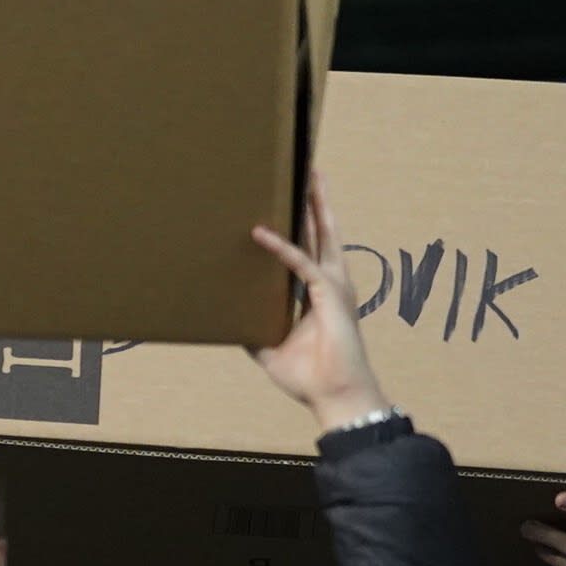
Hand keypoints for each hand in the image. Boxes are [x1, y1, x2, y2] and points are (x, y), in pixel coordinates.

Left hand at [248, 172, 390, 431]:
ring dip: (312, 206)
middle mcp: (330, 283)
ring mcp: (332, 287)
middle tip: (308, 170)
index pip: (310, 248)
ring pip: (321, 235)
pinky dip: (280, 248)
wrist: (334, 396)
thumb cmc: (310, 376)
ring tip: (305, 176)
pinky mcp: (329, 296)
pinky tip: (261, 233)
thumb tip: (231, 321)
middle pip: (323, 231)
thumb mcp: (269, 348)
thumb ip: (254, 328)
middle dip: (316, 201)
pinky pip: (300, 265)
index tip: (293, 199)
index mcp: (319, 292)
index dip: (304, 223)